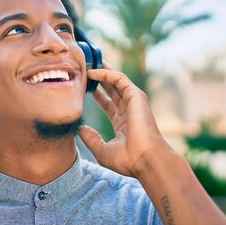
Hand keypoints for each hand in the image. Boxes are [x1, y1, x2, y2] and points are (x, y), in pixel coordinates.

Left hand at [78, 63, 169, 177]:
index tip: (84, 89)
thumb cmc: (128, 160)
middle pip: (113, 90)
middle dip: (100, 80)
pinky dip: (106, 74)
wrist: (145, 160)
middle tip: (86, 70)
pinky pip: (119, 79)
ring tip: (87, 64)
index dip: (97, 96)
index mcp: (123, 124)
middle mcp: (129, 111)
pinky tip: (92, 72)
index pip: (109, 105)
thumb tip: (80, 128)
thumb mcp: (102, 150)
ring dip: (102, 71)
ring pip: (116, 81)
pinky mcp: (135, 96)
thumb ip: (90, 138)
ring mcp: (133, 102)